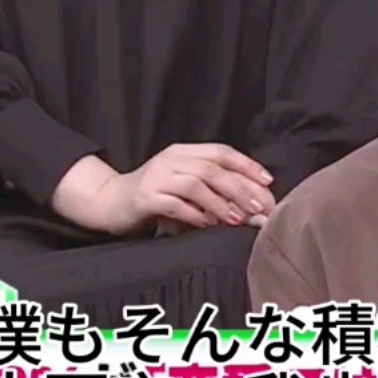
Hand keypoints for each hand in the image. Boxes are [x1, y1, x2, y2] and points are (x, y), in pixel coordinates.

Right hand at [96, 144, 275, 233]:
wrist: (109, 201)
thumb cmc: (154, 194)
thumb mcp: (183, 182)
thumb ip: (211, 186)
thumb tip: (251, 202)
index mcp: (183, 151)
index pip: (221, 152)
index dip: (247, 165)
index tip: (268, 181)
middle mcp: (170, 159)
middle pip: (212, 169)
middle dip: (240, 188)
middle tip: (259, 207)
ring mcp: (156, 177)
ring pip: (197, 185)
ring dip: (221, 203)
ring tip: (237, 219)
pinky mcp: (145, 197)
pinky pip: (176, 205)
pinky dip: (197, 216)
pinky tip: (209, 225)